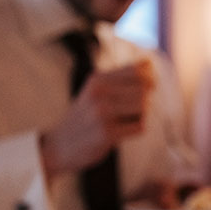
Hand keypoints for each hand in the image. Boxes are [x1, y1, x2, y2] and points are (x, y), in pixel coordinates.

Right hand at [40, 60, 153, 176]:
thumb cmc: (86, 117)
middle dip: (145, 100)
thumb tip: (150, 64)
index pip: (138, 70)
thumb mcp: (96, 91)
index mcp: (98, 79)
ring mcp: (102, 113)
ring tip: (125, 120)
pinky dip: (136, 129)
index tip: (147, 88)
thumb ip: (121, 77)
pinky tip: (122, 131)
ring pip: (144, 107)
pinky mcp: (107, 133)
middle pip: (144, 90)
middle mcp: (99, 93)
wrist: (59, 145)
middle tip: (131, 111)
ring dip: (141, 115)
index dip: (150, 79)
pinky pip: (140, 127)